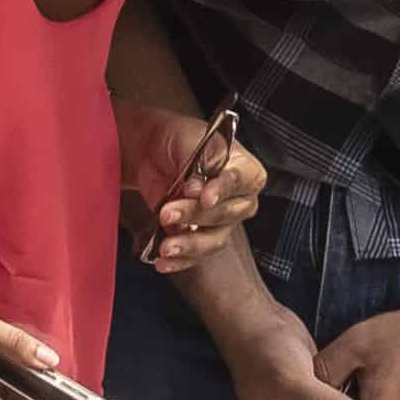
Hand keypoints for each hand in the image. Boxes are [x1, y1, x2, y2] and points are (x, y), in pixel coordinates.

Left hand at [121, 114, 262, 272]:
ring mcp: (220, 222)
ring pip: (213, 240)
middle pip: (226, 215)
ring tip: (165, 246)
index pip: (239, 182)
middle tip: (168, 213)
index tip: (204, 197)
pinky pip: (195, 255)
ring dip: (189, 245)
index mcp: (246, 170)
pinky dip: (179, 261)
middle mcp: (239, 200)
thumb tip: (198, 186)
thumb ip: (199, 159)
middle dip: (195, 216)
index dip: (222, 191)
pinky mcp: (199, 236)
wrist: (154, 152)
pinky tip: (163, 262)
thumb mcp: (189, 137)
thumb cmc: (180, 140)